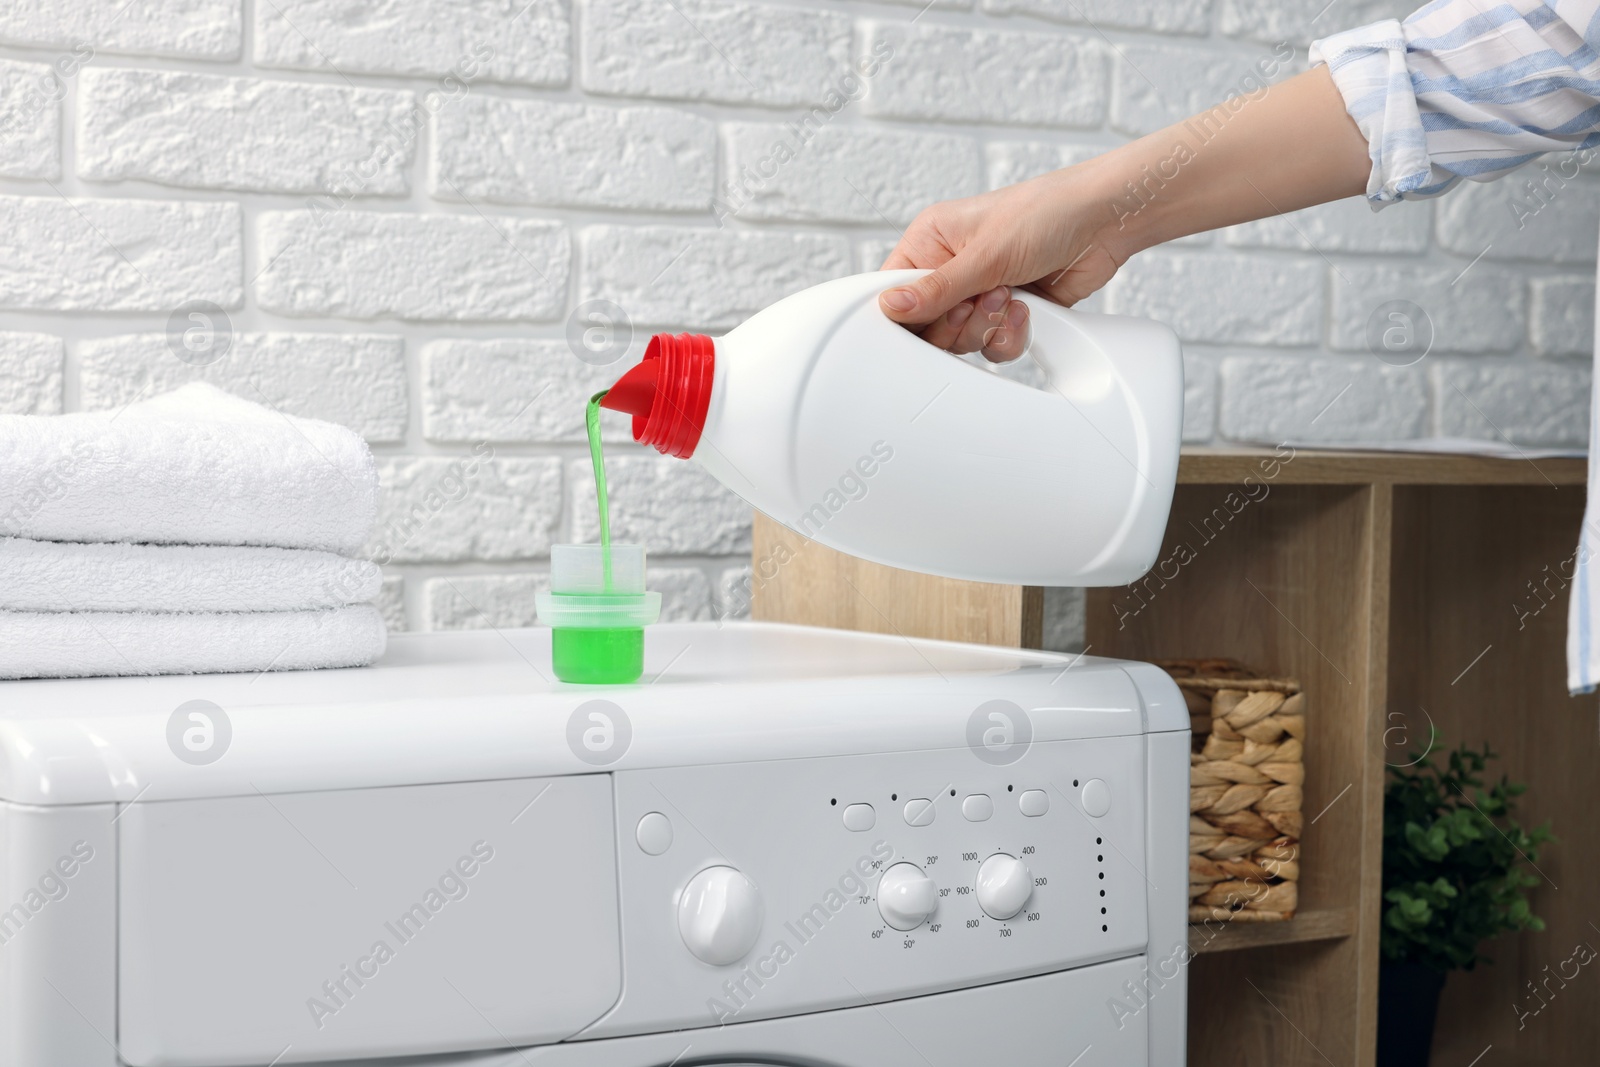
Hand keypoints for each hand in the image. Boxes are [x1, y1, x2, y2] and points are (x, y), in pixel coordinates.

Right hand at [878, 164, 1127, 361]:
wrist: (1106, 222)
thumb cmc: (1047, 212)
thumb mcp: (985, 253)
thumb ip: (937, 289)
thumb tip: (890, 306)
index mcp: (932, 241)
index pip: (895, 289)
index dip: (906, 312)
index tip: (925, 318)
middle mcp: (952, 269)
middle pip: (927, 326)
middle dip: (958, 321)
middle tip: (979, 299)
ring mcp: (980, 293)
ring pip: (960, 342)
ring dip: (987, 327)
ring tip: (1010, 295)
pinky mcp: (1007, 313)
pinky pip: (992, 347)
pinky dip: (1009, 336)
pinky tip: (1026, 309)